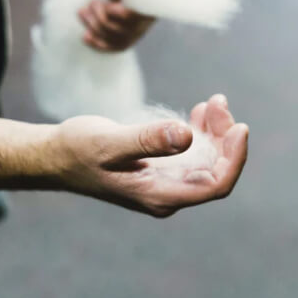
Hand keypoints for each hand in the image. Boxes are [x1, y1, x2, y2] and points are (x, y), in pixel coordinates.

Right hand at [51, 94, 248, 216]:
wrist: (57, 157)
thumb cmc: (78, 151)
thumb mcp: (109, 143)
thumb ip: (147, 141)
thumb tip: (187, 135)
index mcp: (160, 195)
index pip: (216, 185)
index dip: (235, 159)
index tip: (240, 127)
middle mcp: (168, 193)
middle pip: (216, 169)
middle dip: (225, 137)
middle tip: (218, 102)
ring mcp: (166, 182)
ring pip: (207, 159)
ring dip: (215, 131)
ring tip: (213, 102)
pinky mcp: (161, 169)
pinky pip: (193, 153)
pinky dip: (202, 131)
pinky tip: (201, 111)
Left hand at [79, 0, 155, 51]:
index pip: (139, 19)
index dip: (117, 17)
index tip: (99, 2)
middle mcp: (149, 11)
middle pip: (126, 32)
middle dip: (101, 22)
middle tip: (88, 4)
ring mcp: (137, 21)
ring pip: (119, 41)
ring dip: (97, 31)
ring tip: (83, 12)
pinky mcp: (124, 27)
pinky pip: (116, 44)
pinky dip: (100, 44)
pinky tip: (85, 37)